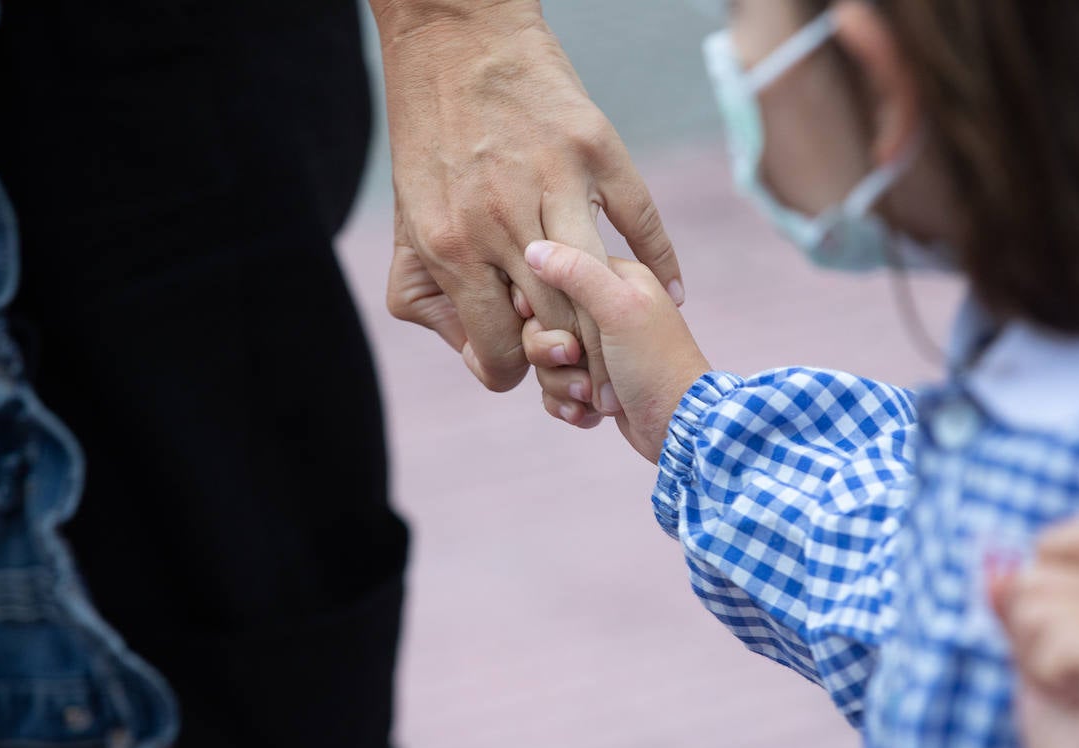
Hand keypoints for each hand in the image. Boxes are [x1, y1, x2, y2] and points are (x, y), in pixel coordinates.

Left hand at [372, 1, 683, 404]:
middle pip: (556, 329)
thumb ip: (429, 299)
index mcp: (449, 246)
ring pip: (599, 289)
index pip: (499, 352)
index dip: (517, 374)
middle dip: (574, 369)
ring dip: (615, 334)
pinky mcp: (597, 150)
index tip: (532, 367)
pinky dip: (662, 264)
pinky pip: (642, 222)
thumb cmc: (428, 140)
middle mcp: (501, 221)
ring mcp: (555, 183)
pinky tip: (670, 292)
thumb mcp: (407, 224)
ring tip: (624, 353)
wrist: (454, 37)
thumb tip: (477, 357)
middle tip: (588, 379)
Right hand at [522, 241, 709, 461]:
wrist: (680, 426)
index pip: (553, 277)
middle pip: (543, 323)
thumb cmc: (655, 364)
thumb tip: (534, 248)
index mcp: (616, 280)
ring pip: (547, 360)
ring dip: (562, 384)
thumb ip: (577, 273)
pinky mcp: (595, 383)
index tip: (554, 326)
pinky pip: (556, 388)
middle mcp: (607, 311)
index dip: (543, 307)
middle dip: (552, 353)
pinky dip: (566, 403)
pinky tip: (588, 413)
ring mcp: (599, 349)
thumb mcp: (619, 309)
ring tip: (591, 397)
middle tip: (574, 361)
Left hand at [988, 515, 1078, 747]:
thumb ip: (1014, 604)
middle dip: (1022, 629)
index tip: (1042, 615)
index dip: (1046, 560)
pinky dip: (1047, 676)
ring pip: (1040, 606)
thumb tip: (995, 568)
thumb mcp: (1029, 651)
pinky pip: (1059, 642)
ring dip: (1032, 657)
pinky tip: (1074, 700)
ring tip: (1064, 690)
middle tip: (1053, 673)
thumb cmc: (1062, 724)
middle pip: (1039, 573)